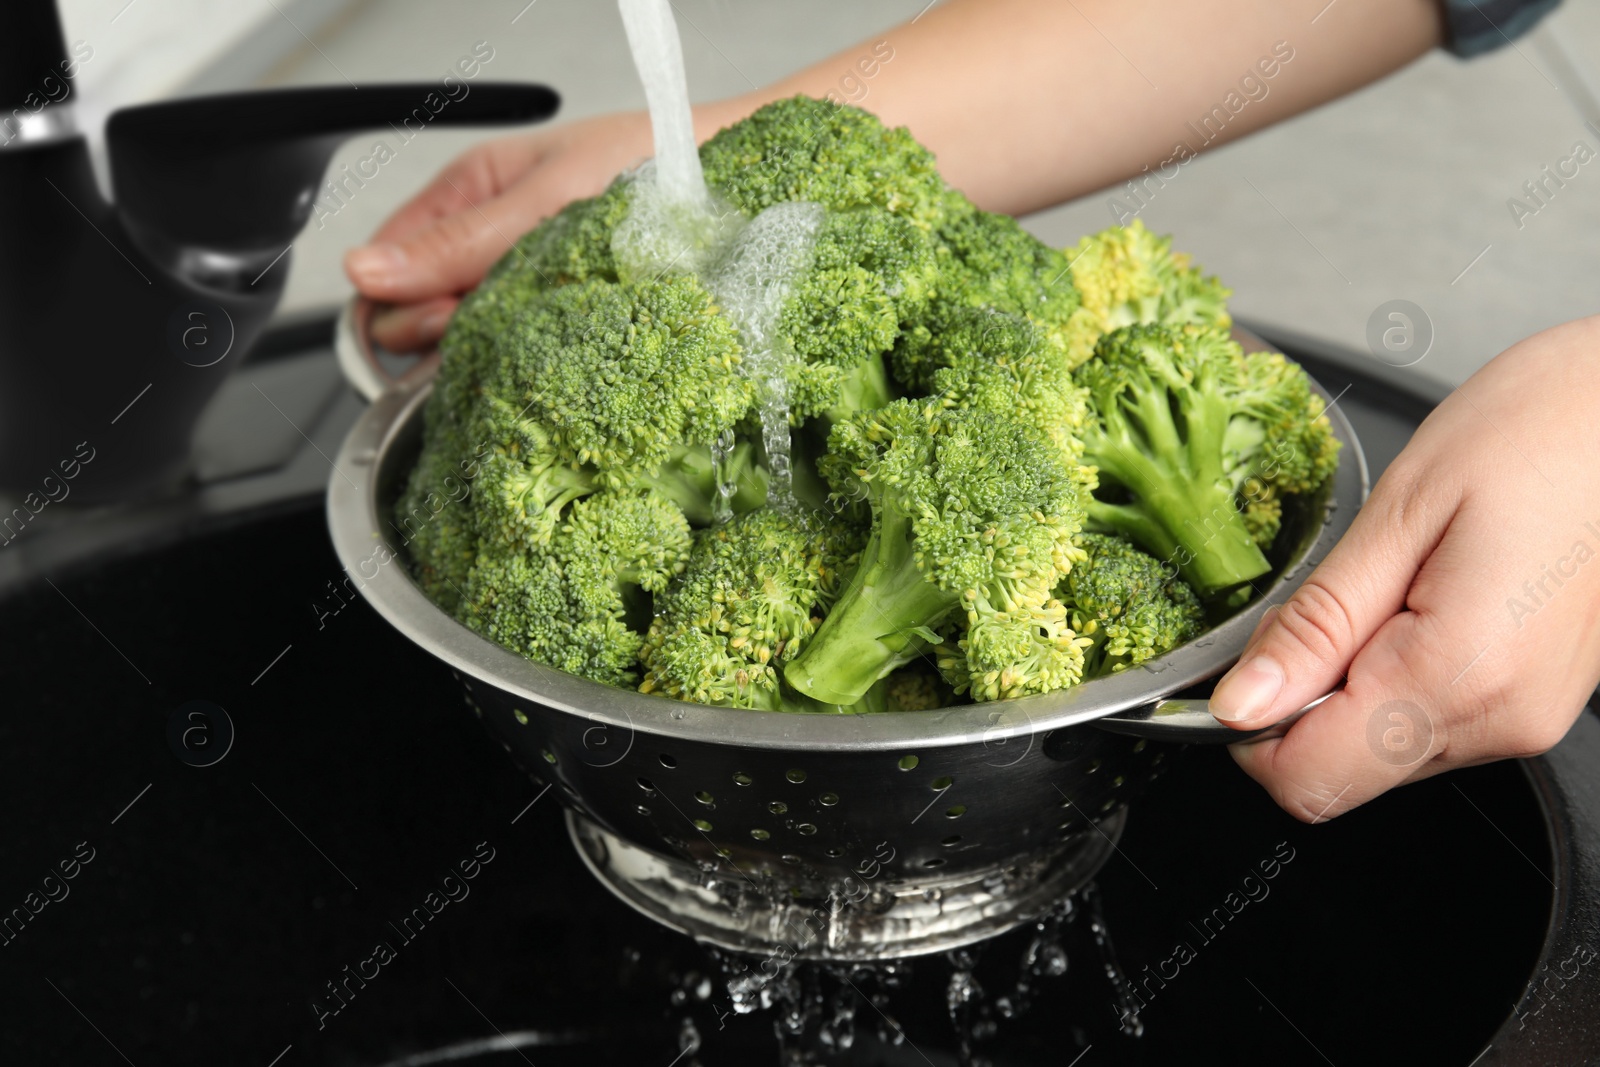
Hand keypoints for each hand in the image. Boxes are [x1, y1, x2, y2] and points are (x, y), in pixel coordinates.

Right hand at [343, 111, 653, 352]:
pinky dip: (527, 356)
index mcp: (468, 194)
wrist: (734, 182)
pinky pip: (519, 348)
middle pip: (419, 312)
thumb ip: (458, 242)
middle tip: (499, 322)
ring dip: (489, 345)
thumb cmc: (649, 165)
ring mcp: (523, 281)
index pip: (385, 268)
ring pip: (469, 336)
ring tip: (541, 331)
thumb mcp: (544, 197)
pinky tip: (560, 352)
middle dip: (445, 330)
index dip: (398, 307)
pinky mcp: (561, 315)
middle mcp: (488, 243)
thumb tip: (363, 272)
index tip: (442, 321)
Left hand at [1210, 316, 1599, 821]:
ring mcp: (1523, 720)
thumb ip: (1313, 626)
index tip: (1249, 664)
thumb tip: (1238, 705)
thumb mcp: (1398, 513)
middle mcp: (1501, 720)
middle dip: (1295, 704)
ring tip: (1387, 587)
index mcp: (1460, 676)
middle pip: (1339, 775)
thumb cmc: (1537, 431)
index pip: (1308, 779)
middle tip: (1328, 604)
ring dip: (1344, 688)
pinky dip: (1388, 679)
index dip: (1249, 730)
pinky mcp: (1530, 704)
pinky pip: (1424, 726)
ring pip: (1378, 755)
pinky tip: (1416, 601)